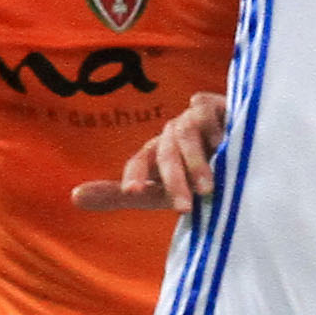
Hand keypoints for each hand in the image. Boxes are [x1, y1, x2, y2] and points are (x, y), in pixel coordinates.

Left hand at [73, 91, 228, 211]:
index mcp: (155, 154)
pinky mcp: (215, 106)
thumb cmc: (196, 180)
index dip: (134, 176)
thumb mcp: (161, 195)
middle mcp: (170, 134)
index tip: (133, 193)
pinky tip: (226, 144)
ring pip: (185, 134)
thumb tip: (73, 196)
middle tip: (185, 208)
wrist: (242, 160)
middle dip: (173, 181)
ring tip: (209, 188)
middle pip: (165, 153)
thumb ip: (120, 197)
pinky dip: (214, 129)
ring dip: (196, 163)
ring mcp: (192, 118)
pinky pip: (206, 112)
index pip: (138, 162)